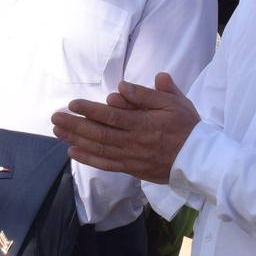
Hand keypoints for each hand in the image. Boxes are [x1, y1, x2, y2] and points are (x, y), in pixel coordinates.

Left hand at [50, 72, 199, 182]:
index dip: (90, 110)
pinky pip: (106, 164)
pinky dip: (88, 159)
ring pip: (99, 148)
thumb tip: (122, 86)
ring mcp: (131, 157)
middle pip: (99, 133)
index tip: (73, 104)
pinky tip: (73, 152)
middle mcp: (133, 141)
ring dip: (76, 139)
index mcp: (143, 123)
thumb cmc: (187, 126)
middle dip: (75, 125)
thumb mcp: (174, 102)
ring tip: (58, 131)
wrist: (200, 159)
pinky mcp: (131, 169)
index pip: (111, 116)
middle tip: (55, 117)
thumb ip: (148, 94)